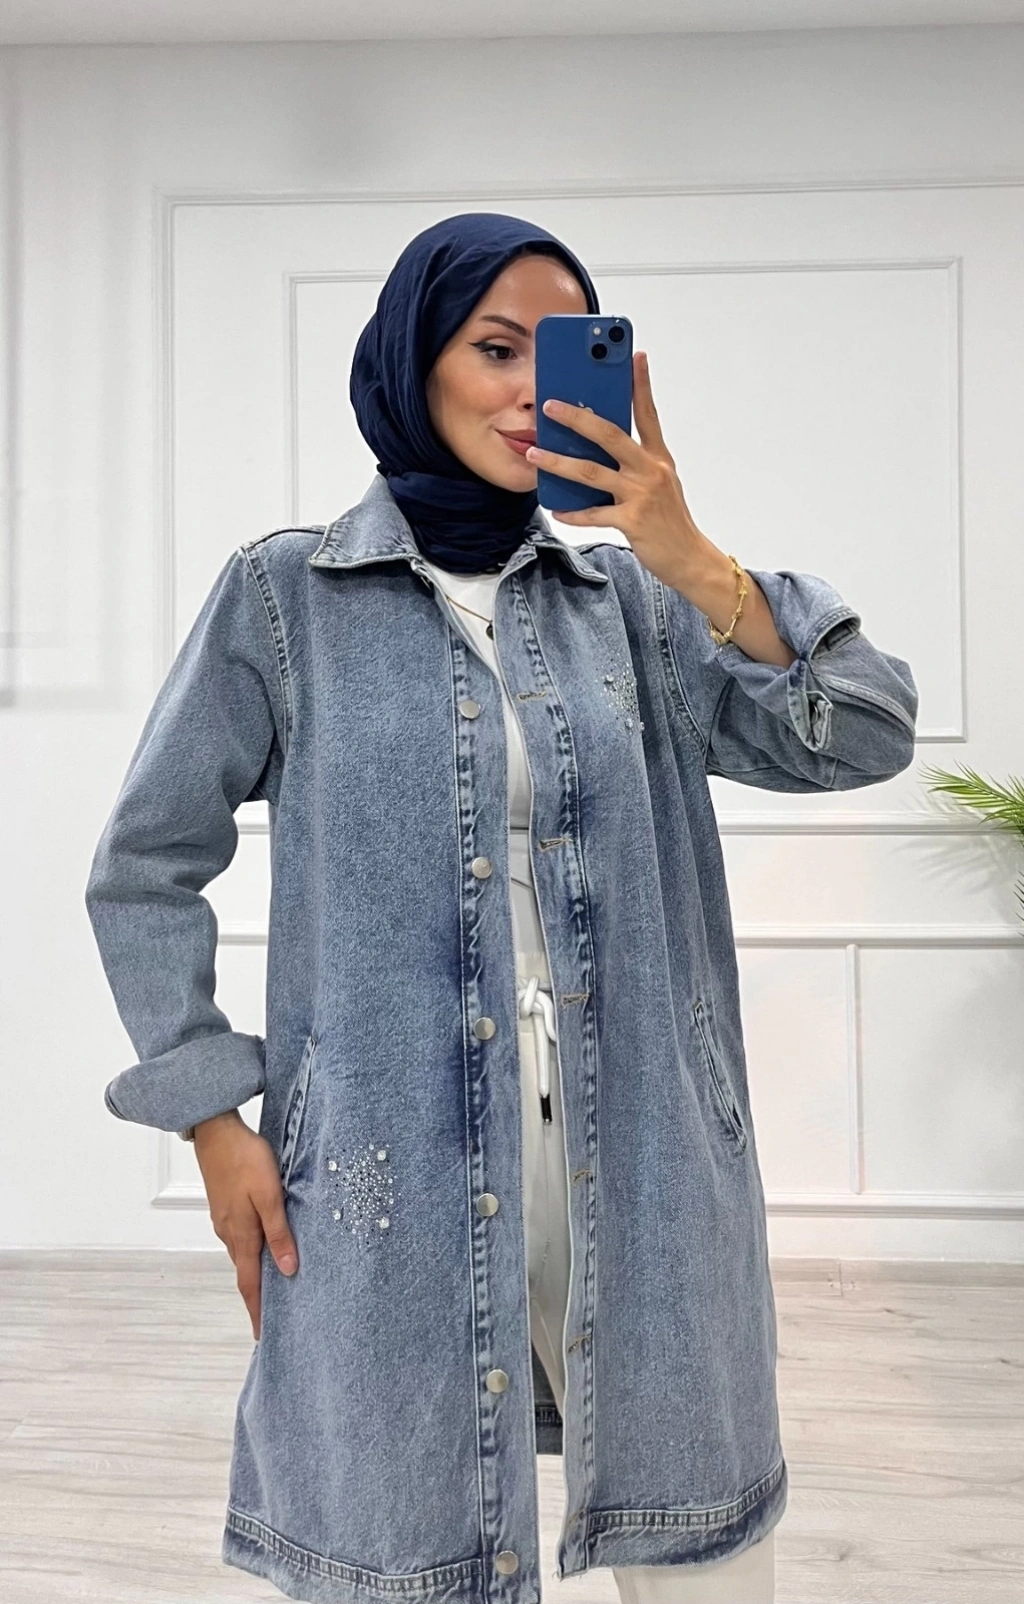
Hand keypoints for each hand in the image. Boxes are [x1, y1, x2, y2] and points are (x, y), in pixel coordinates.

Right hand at [193, 1109, 298, 1339]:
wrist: (216, 1130)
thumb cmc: (245, 1159)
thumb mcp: (269, 1195)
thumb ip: (278, 1232)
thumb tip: (288, 1269)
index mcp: (240, 1235)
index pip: (249, 1284)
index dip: (257, 1311)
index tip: (263, 1336)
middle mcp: (229, 1233)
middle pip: (245, 1273)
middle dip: (258, 1297)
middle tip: (274, 1316)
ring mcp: (225, 1219)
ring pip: (243, 1254)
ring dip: (255, 1273)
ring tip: (273, 1286)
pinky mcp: (226, 1206)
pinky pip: (240, 1237)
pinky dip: (252, 1250)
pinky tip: (263, 1246)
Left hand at [525, 350, 713, 594]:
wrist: (691, 559)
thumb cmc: (670, 522)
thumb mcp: (660, 485)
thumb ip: (636, 465)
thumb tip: (598, 452)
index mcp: (658, 458)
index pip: (648, 414)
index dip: (641, 384)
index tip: (635, 356)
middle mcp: (651, 471)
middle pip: (609, 435)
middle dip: (577, 418)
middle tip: (550, 406)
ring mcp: (641, 496)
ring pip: (591, 473)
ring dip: (558, 462)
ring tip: (535, 454)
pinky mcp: (632, 521)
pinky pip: (594, 514)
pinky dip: (572, 513)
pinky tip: (556, 509)